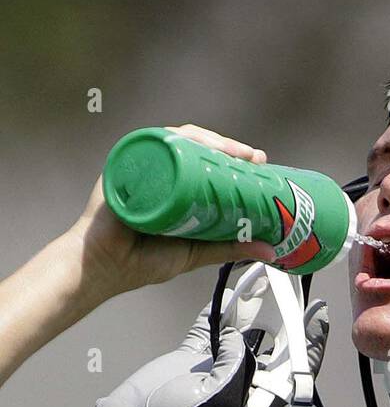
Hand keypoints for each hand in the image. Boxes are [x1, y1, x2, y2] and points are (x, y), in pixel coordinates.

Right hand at [66, 124, 277, 302]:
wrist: (103, 267)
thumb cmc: (140, 261)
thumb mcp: (196, 253)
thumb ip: (229, 249)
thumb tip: (268, 250)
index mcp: (177, 188)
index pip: (207, 164)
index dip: (235, 160)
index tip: (259, 164)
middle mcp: (162, 172)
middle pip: (197, 147)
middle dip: (228, 147)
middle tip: (252, 157)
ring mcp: (144, 165)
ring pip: (179, 141)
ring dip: (208, 141)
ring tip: (231, 153)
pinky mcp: (127, 163)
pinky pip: (152, 143)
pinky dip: (175, 139)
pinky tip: (196, 144)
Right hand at [77, 265, 329, 406]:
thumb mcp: (218, 399)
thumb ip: (235, 364)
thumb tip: (240, 336)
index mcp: (256, 400)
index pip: (293, 369)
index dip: (309, 342)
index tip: (318, 313)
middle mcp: (241, 384)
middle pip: (270, 347)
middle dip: (282, 319)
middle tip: (291, 290)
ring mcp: (215, 370)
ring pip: (240, 334)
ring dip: (251, 310)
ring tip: (263, 282)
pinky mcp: (191, 359)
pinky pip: (209, 330)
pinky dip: (218, 312)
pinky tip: (229, 291)